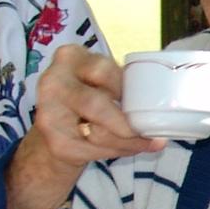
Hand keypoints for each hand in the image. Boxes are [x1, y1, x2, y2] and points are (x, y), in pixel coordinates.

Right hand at [3, 46, 162, 208]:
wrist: (55, 128)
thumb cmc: (87, 98)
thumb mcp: (100, 82)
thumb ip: (122, 86)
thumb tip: (161, 108)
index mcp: (69, 57)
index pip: (103, 71)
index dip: (126, 89)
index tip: (147, 103)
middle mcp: (53, 81)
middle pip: (96, 104)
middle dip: (128, 124)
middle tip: (152, 134)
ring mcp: (48, 112)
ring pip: (97, 132)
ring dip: (127, 142)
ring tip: (144, 143)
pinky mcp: (53, 141)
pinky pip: (92, 150)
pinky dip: (115, 152)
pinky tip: (124, 149)